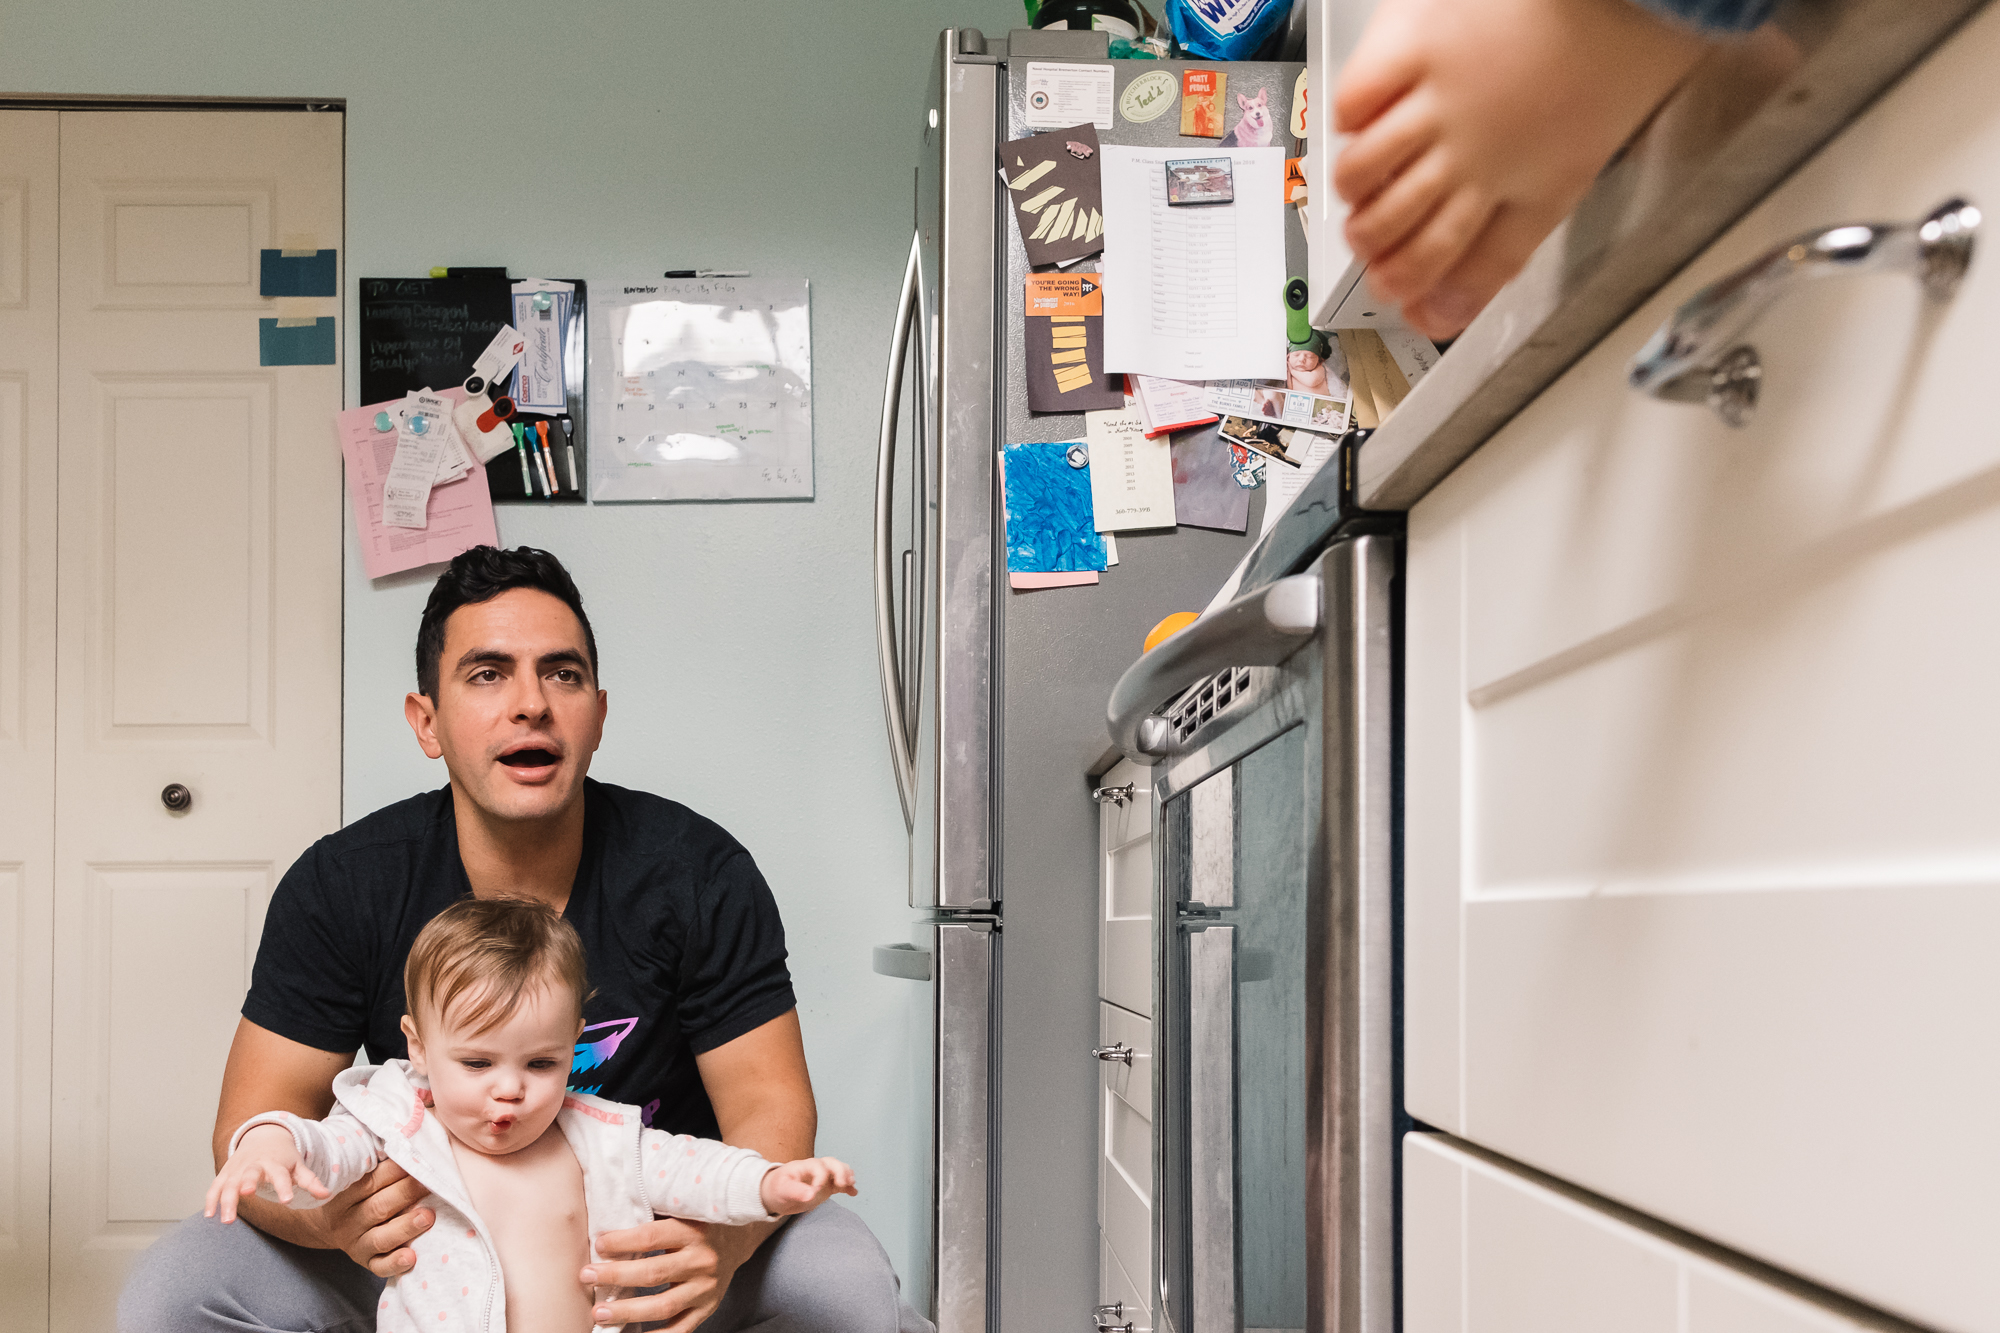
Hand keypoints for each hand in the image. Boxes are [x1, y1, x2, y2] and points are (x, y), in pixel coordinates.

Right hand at [205, 1124, 326, 1223]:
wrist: (264, 1136)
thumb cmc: (284, 1156)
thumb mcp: (298, 1165)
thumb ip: (310, 1181)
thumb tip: (327, 1194)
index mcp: (275, 1163)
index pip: (281, 1175)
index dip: (284, 1187)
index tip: (287, 1200)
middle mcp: (255, 1164)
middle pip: (250, 1174)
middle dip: (247, 1183)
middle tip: (247, 1194)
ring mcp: (238, 1169)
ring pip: (229, 1183)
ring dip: (226, 1200)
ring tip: (226, 1221)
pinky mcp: (225, 1173)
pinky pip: (215, 1186)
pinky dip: (211, 1199)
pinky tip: (209, 1215)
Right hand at [318, 1160, 435, 1275]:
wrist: (327, 1224)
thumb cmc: (356, 1192)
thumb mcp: (356, 1176)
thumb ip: (378, 1164)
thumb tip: (410, 1138)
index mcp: (345, 1195)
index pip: (369, 1182)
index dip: (394, 1171)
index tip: (416, 1159)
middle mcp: (348, 1220)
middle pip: (377, 1208)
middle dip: (405, 1194)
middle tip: (429, 1184)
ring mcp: (355, 1243)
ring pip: (380, 1238)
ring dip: (405, 1227)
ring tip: (428, 1216)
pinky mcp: (365, 1262)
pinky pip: (379, 1266)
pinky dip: (394, 1264)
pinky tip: (411, 1258)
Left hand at [585, 1216, 757, 1332]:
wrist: (740, 1237)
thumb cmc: (700, 1222)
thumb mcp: (684, 1210)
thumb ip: (654, 1217)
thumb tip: (607, 1226)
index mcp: (693, 1230)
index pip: (651, 1237)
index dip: (622, 1241)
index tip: (598, 1244)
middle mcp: (701, 1260)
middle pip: (653, 1273)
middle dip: (615, 1276)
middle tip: (586, 1277)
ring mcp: (705, 1288)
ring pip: (663, 1305)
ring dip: (628, 1311)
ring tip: (599, 1313)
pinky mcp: (707, 1308)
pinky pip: (680, 1329)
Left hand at [760, 1156, 856, 1215]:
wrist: (776, 1193)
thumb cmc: (778, 1189)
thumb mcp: (783, 1190)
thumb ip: (796, 1191)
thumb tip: (811, 1195)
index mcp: (804, 1166)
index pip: (818, 1167)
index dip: (820, 1178)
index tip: (815, 1192)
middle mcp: (815, 1168)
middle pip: (832, 1163)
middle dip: (840, 1171)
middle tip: (842, 1184)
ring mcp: (822, 1177)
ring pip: (839, 1169)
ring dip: (846, 1175)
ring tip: (850, 1184)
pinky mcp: (827, 1186)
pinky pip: (840, 1182)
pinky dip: (848, 1186)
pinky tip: (853, 1193)